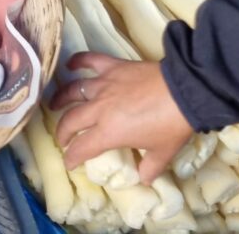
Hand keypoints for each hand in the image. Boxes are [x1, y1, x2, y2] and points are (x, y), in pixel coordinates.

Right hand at [51, 53, 193, 183]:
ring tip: (55, 103)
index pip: (82, 147)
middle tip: (62, 137)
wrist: (184, 92)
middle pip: (72, 119)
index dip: (72, 157)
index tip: (69, 162)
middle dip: (62, 131)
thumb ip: (149, 168)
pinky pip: (90, 60)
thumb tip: (143, 178)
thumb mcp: (162, 153)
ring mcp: (104, 84)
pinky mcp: (113, 67)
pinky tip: (71, 65)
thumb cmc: (171, 125)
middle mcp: (100, 108)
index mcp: (109, 132)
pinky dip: (78, 61)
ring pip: (74, 90)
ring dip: (62, 98)